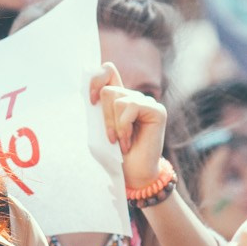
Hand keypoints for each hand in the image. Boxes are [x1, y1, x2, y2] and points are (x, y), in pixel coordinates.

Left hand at [90, 63, 168, 190]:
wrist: (133, 175)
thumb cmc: (114, 155)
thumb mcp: (100, 128)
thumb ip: (98, 107)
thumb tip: (89, 91)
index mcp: (119, 98)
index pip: (107, 70)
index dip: (96, 79)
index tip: (91, 101)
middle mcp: (133, 97)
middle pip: (108, 90)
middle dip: (104, 117)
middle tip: (110, 138)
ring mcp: (146, 102)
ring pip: (118, 99)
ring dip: (114, 125)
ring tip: (120, 142)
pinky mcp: (157, 110)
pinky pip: (131, 107)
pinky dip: (124, 127)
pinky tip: (128, 142)